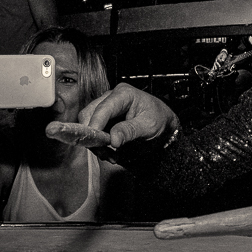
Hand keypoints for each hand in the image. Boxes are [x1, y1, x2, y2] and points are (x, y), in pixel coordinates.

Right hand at [47, 82, 178, 149]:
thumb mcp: (148, 126)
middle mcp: (110, 98)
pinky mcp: (103, 120)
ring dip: (96, 144)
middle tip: (104, 153)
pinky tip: (111, 155)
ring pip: (88, 125)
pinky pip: (94, 133)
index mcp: (123, 94)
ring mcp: (105, 109)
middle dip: (93, 136)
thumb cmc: (158, 120)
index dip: (96, 124)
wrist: (163, 125)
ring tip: (111, 157)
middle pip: (89, 115)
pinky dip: (100, 146)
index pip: (103, 108)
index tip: (95, 142)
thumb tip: (113, 140)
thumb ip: (130, 131)